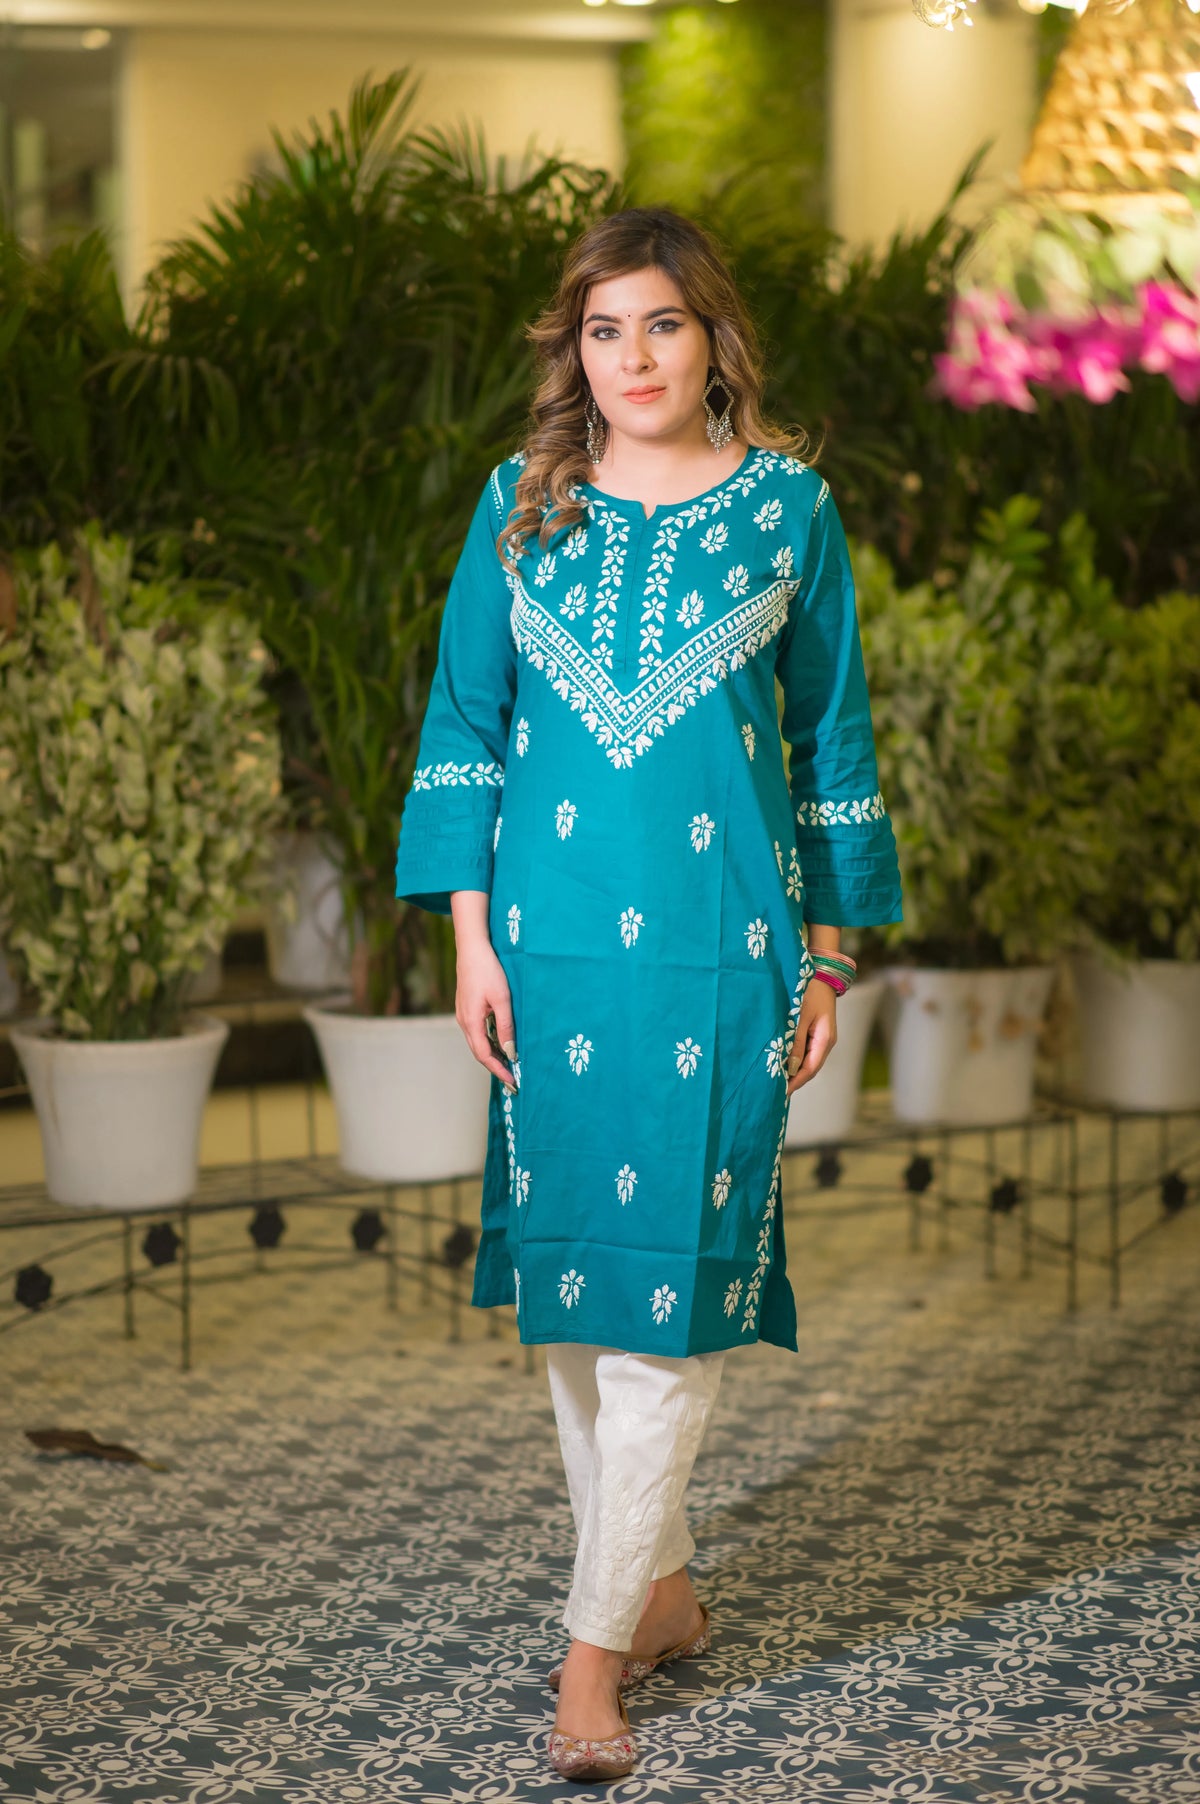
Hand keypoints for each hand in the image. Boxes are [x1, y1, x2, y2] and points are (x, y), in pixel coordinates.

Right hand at [455, 935, 517, 1091]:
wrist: (472, 948)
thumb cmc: (488, 971)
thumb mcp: (502, 999)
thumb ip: (506, 1027)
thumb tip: (511, 1052)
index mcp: (471, 1022)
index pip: (485, 1056)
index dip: (499, 1071)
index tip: (514, 1082)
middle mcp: (464, 1022)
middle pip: (479, 1052)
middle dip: (495, 1067)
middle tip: (512, 1080)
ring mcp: (463, 1015)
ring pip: (477, 1043)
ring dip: (492, 1055)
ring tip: (509, 1065)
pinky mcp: (466, 1008)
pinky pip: (477, 1033)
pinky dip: (488, 1043)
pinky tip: (500, 1043)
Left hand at [786, 977, 836, 1094]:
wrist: (821, 974)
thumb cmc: (810, 992)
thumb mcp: (800, 1017)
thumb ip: (796, 1042)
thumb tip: (791, 1067)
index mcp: (825, 1040)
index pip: (810, 1069)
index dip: (795, 1082)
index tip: (780, 1092)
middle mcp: (825, 1042)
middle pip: (809, 1068)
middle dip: (793, 1080)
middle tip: (774, 1091)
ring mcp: (821, 1038)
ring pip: (806, 1061)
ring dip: (792, 1070)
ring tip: (775, 1080)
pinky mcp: (815, 1033)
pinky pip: (804, 1051)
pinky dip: (793, 1058)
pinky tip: (781, 1062)